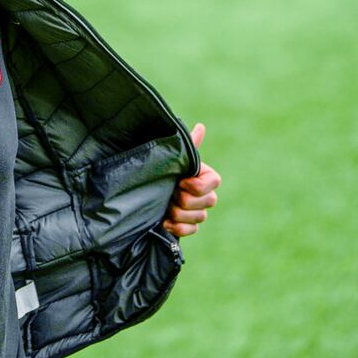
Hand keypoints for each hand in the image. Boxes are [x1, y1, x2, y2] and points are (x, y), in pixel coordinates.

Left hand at [163, 123, 220, 237]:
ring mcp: (197, 212)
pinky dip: (179, 228)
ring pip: (200, 217)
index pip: (215, 182)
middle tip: (169, 194)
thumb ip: (188, 145)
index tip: (181, 182)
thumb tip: (201, 127)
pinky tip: (165, 222)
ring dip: (180, 213)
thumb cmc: (161, 169)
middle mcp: (205, 194)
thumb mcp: (172, 157)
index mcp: (204, 176)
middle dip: (186, 199)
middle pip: (209, 202)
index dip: (198, 185)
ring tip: (164, 207)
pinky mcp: (188, 226)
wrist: (142, 189)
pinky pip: (192, 231)